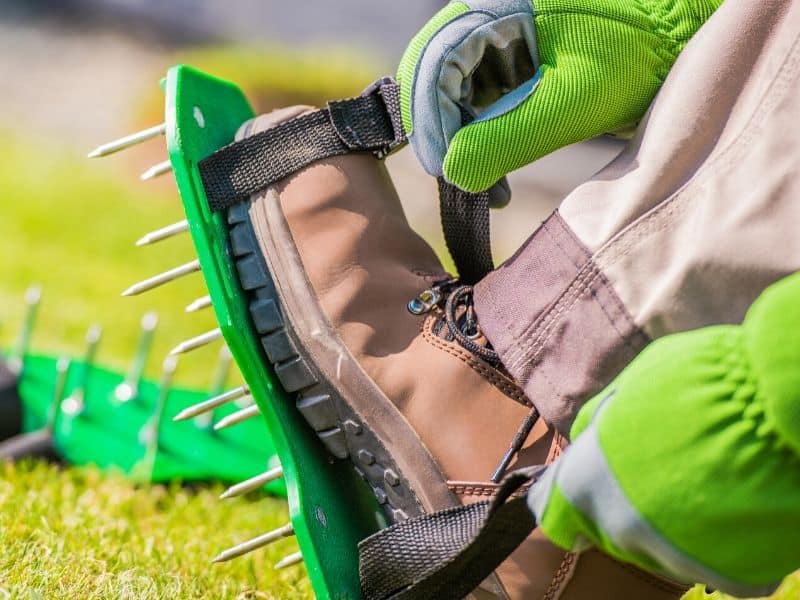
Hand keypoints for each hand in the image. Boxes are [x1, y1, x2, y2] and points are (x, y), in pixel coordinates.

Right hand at [397, 0, 721, 192]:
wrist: (677, 45)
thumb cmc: (635, 61)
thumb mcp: (569, 103)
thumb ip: (506, 137)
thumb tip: (454, 174)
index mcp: (496, 7)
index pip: (433, 62)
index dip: (431, 120)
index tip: (447, 170)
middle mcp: (488, 16)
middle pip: (432, 77)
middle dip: (441, 133)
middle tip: (462, 181)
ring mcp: (497, 40)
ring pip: (448, 94)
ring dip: (458, 142)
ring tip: (487, 187)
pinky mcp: (509, 64)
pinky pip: (473, 102)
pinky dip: (477, 140)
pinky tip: (495, 171)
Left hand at [527, 272, 799, 596]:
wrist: (774, 407)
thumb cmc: (697, 381)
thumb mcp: (627, 389)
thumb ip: (599, 426)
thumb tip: (587, 440)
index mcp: (587, 485)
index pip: (555, 514)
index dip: (570, 502)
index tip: (583, 495)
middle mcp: (623, 531)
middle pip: (613, 531)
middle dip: (627, 507)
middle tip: (664, 471)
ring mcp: (677, 560)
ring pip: (663, 551)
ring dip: (674, 526)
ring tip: (707, 481)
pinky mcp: (733, 577)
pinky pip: (717, 564)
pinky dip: (724, 542)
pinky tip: (738, 504)